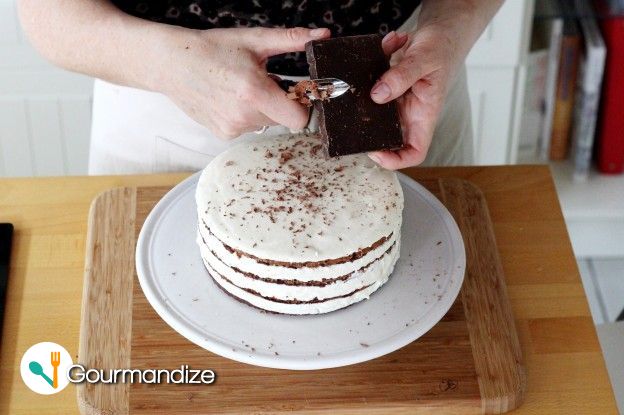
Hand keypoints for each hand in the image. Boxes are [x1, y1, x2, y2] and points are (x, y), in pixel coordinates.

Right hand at [154, 26, 329, 138]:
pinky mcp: (223, 134)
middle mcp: (244, 116)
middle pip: (284, 119)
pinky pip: (249, 127)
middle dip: (282, 101)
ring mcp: (232, 128)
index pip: (299, 118)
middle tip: (265, 81)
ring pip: (267, 123)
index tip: (299, 92)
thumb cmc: (211, 49)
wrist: (172, 63)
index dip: (303, 105)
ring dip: (264, 108)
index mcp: (254, 92)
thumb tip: (321, 36)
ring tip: (243, 88)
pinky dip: (247, 115)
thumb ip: (292, 40)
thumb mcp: (255, 40)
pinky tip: (231, 98)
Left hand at [368, 27, 463, 168]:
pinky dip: (365, 73)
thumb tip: (378, 94)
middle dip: (368, 133)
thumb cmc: (442, 48)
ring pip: (373, 115)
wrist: (441, 32)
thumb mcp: (425, 59)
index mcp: (423, 115)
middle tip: (351, 120)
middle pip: (387, 138)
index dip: (395, 160)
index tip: (376, 151)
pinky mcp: (385, 88)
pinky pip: (369, 90)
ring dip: (361, 102)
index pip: (414, 153)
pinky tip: (375, 55)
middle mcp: (408, 113)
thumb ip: (402, 76)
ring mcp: (396, 102)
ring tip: (358, 84)